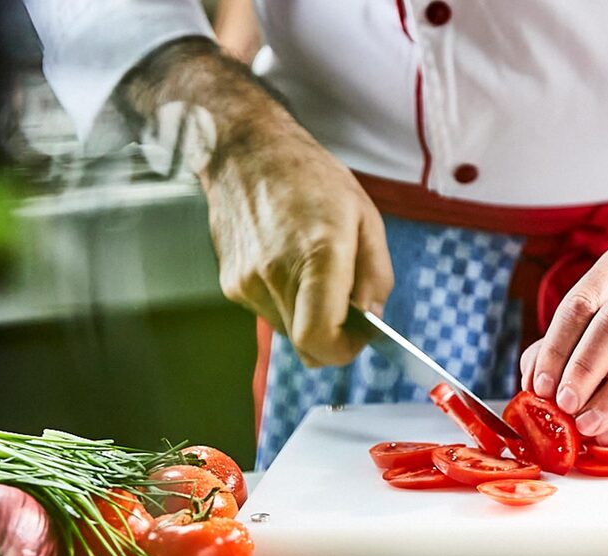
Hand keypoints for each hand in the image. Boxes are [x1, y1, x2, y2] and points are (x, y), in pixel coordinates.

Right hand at [120, 38, 393, 367]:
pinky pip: (269, 313)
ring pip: (287, 332)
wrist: (244, 151)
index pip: (319, 339)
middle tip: (348, 313)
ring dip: (308, 318)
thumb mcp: (364, 214)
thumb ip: (376, 273)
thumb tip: (372, 317)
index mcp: (317, 253)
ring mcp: (247, 282)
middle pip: (305, 346)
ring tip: (314, 274)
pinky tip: (290, 264)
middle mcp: (275, 274)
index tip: (358, 338)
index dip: (343, 351)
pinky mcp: (231, 284)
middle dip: (332, 338)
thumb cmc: (308, 176)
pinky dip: (287, 302)